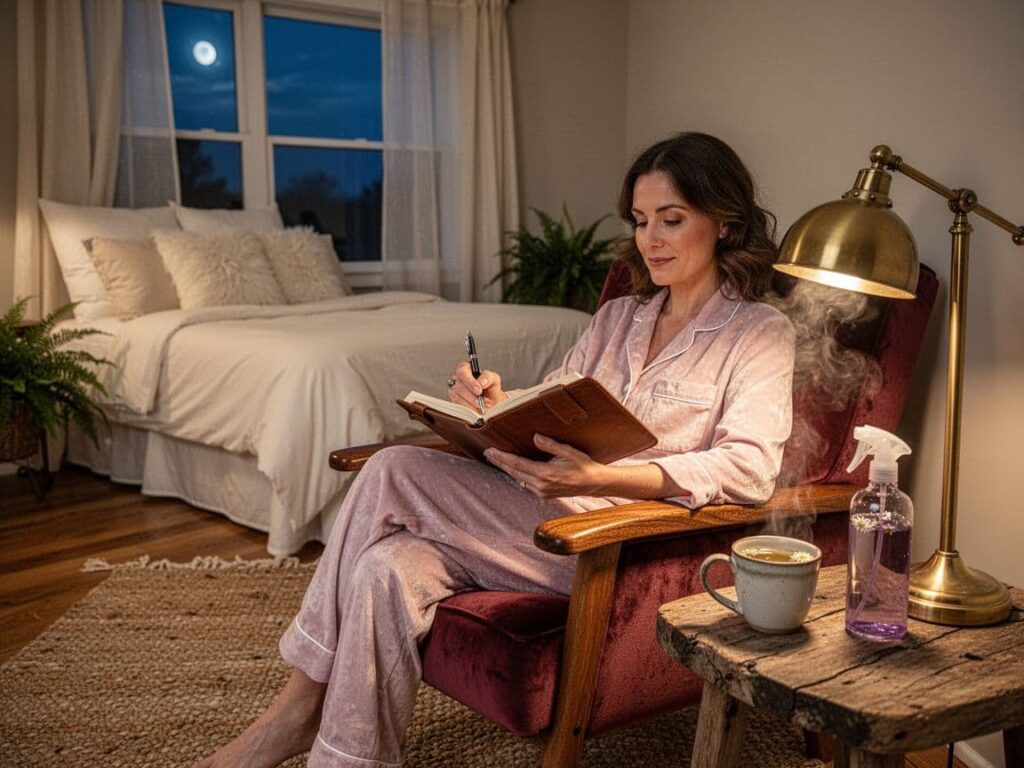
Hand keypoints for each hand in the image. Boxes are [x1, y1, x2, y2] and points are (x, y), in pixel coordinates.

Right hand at [448, 362, 507, 411]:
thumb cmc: (490, 390)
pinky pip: (457, 408)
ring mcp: (454, 393)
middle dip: (473, 397)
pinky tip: (478, 412)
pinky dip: (468, 411)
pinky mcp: (453, 404)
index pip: (462, 371)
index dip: (470, 382)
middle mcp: (457, 381)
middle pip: (459, 387)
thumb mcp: (494, 380)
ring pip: (456, 398)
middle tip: (484, 402)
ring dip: (471, 405)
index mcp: (465, 370)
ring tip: (484, 408)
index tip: (479, 390)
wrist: (491, 405)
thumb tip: (481, 382)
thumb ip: (488, 377)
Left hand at [484, 434, 609, 497]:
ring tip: (497, 459)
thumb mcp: (568, 451)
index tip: (490, 451)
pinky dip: (519, 475)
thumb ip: (550, 445)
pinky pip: (527, 484)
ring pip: (519, 479)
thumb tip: (535, 437)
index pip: (517, 464)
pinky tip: (514, 468)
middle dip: (500, 462)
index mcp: (545, 474)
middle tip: (488, 453)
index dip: (502, 457)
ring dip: (508, 469)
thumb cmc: (583, 465)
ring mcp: (542, 492)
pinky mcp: (544, 495)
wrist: (594, 483)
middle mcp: (541, 486)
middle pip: (514, 472)